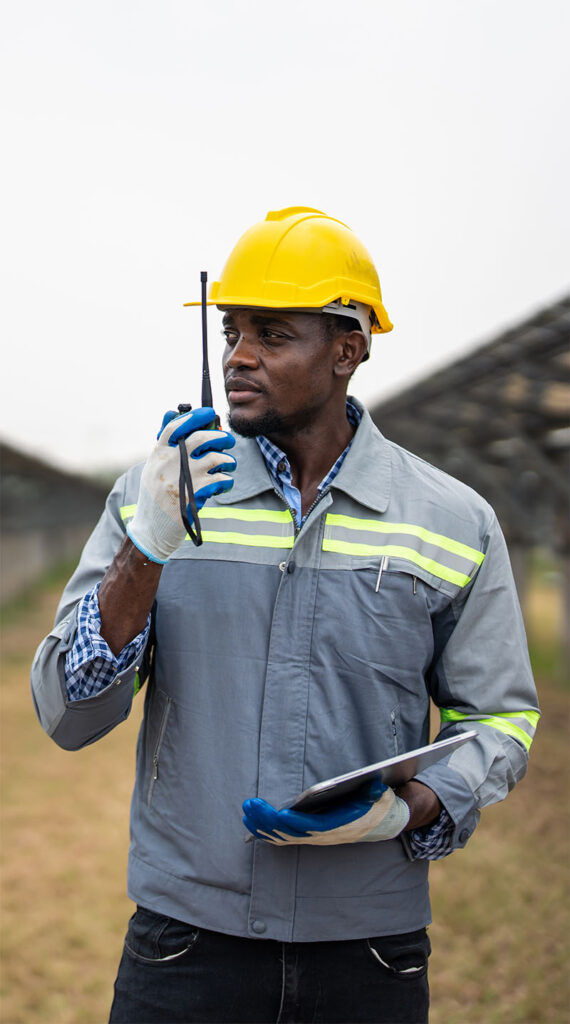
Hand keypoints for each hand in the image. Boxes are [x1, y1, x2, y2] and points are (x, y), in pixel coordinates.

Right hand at [127, 406, 235, 562]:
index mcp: (158, 455)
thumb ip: (164, 443)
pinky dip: (227, 481)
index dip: (195, 417)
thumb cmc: (155, 496)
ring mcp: (183, 479)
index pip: (176, 427)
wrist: (152, 529)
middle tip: (229, 441)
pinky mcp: (195, 496)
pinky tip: (224, 484)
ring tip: (229, 465)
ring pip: (215, 458)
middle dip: (221, 437)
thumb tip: (171, 412)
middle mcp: (169, 464)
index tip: (209, 413)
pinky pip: (220, 480)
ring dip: (228, 460)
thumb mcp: (153, 467)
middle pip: (201, 439)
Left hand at [242, 779, 410, 845]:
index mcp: (343, 825)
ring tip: (247, 812)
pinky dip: (269, 833)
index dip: (296, 823)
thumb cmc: (381, 803)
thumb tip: (373, 786)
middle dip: (269, 821)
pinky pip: (287, 838)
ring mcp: (319, 837)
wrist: (387, 821)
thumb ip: (376, 792)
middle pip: (293, 833)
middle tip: (249, 805)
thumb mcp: (383, 795)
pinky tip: (255, 825)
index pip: (315, 827)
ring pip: (287, 838)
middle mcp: (328, 835)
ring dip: (264, 826)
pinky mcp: (313, 836)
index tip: (279, 814)